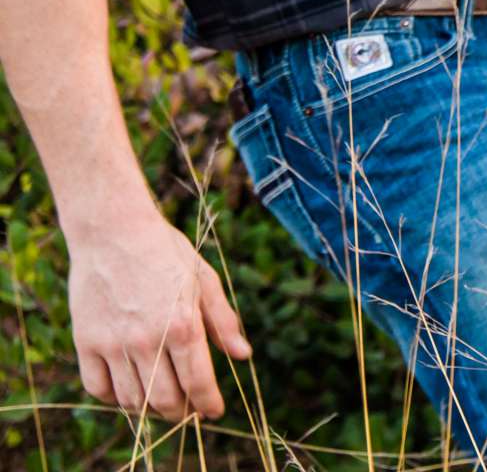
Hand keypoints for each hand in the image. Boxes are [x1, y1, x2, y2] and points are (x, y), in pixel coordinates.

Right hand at [68, 207, 249, 420]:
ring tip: (162, 399)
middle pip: (166, 400)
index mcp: (183, 325)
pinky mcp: (86, 343)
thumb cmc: (166, 252)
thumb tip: (243, 356)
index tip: (213, 411)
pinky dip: (115, 397)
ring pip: (133, 400)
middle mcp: (147, 340)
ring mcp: (113, 344)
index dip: (208, 404)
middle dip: (182, 411)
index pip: (198, 384)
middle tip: (188, 408)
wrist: (113, 231)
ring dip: (150, 407)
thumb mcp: (204, 280)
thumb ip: (224, 321)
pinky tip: (129, 387)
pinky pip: (99, 388)